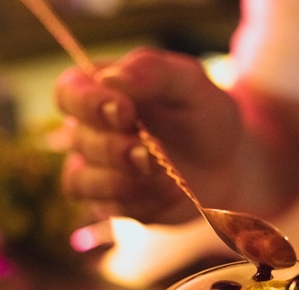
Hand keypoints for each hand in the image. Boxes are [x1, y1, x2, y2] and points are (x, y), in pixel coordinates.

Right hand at [55, 47, 242, 223]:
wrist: (228, 163)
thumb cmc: (203, 115)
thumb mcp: (190, 82)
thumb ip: (152, 71)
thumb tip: (111, 79)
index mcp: (102, 90)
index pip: (69, 92)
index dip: (87, 103)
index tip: (124, 110)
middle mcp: (92, 131)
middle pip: (78, 140)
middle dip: (113, 149)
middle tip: (148, 151)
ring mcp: (99, 171)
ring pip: (81, 181)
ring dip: (121, 181)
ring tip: (166, 175)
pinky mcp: (115, 204)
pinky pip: (109, 209)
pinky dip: (142, 202)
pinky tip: (173, 191)